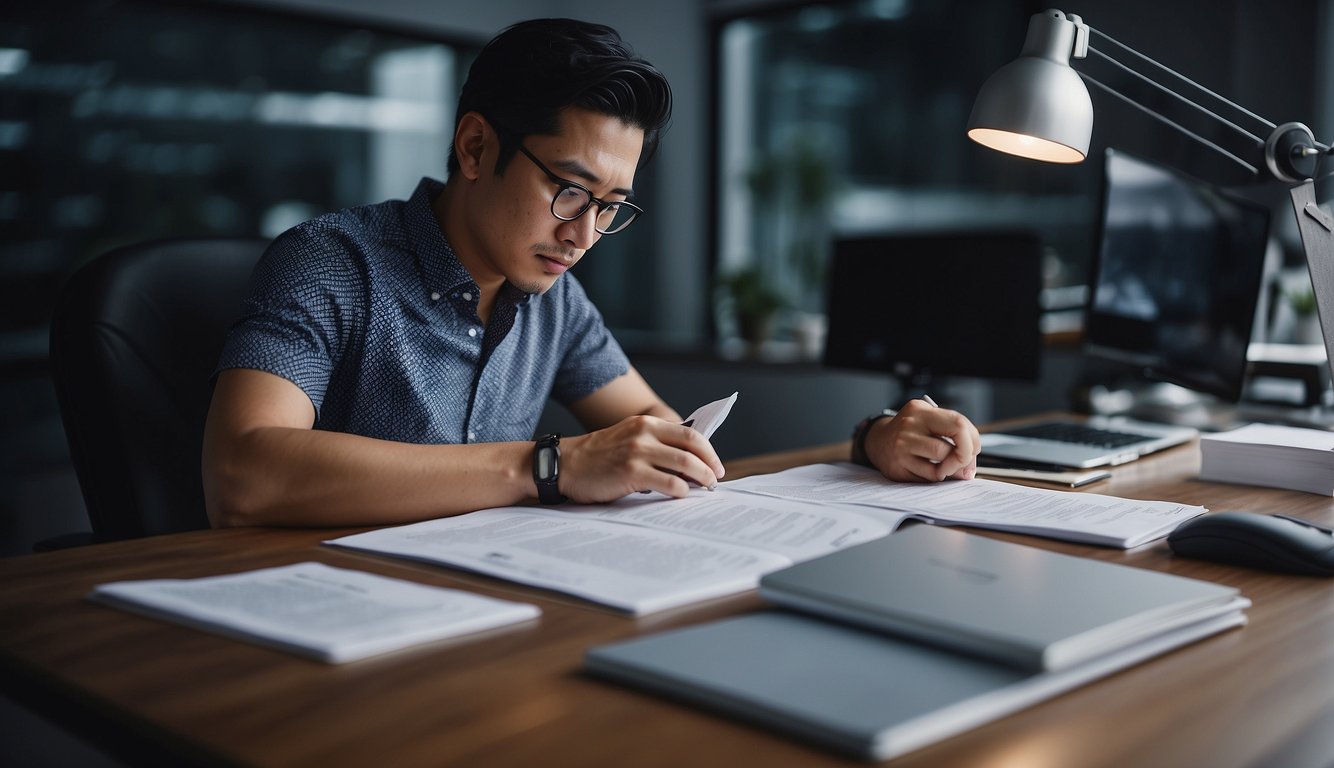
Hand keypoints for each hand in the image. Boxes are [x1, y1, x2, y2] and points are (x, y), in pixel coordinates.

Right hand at [559, 415, 724, 501]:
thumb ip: (654, 444)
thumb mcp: (628, 438)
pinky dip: (682, 490)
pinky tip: (682, 495)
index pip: (690, 434)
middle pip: (692, 447)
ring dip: (702, 478)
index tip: (715, 465)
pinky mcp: (631, 472)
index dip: (708, 451)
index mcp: (646, 424)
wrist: (565, 464)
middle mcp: (644, 434)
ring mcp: (638, 452)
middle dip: (710, 465)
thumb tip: (688, 463)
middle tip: (715, 479)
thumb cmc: (598, 457)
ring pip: (685, 464)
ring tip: (706, 488)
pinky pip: (669, 483)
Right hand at [863, 399, 979, 481]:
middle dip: (964, 458)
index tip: (974, 448)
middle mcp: (908, 426)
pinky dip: (938, 475)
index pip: (957, 423)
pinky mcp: (898, 467)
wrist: (877, 442)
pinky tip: (933, 470)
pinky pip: (929, 476)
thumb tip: (969, 468)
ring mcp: (901, 447)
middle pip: (949, 446)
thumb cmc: (911, 433)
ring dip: (950, 468)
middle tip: (965, 463)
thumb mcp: (927, 422)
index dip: (973, 439)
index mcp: (920, 410)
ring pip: (940, 462)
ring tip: (947, 467)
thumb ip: (951, 437)